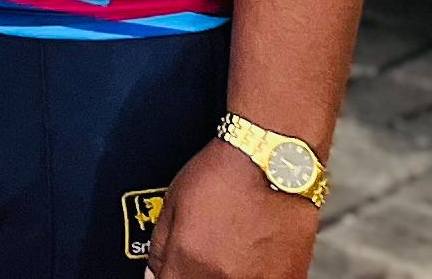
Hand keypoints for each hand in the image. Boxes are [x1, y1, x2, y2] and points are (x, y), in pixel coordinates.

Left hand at [149, 137, 320, 278]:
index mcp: (191, 260)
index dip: (169, 277)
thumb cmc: (225, 176)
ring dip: (225, 277)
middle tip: (204, 257)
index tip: (173, 271)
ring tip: (230, 254)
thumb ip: (161, 247)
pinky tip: (250, 260)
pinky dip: (253, 277)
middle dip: (195, 275)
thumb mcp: (173, 204)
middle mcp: (226, 278)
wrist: (276, 164)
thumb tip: (154, 275)